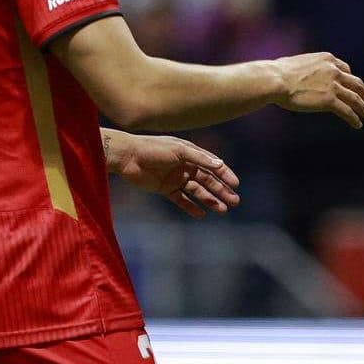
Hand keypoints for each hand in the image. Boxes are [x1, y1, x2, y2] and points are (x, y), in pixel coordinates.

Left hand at [107, 132, 242, 218]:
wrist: (128, 156)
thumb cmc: (153, 148)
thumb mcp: (179, 150)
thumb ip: (199, 158)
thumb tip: (220, 165)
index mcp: (190, 153)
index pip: (212, 165)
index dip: (225, 174)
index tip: (236, 184)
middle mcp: (185, 166)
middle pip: (207, 180)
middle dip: (221, 190)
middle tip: (235, 201)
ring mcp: (175, 178)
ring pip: (197, 191)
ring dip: (210, 200)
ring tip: (223, 210)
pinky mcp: (165, 188)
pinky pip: (181, 199)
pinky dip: (191, 207)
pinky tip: (202, 214)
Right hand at [274, 53, 363, 127]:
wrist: (276, 80)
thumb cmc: (278, 72)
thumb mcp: (297, 63)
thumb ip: (305, 68)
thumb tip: (297, 72)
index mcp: (327, 59)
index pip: (346, 70)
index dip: (351, 80)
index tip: (354, 87)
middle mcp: (334, 71)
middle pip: (356, 83)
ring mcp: (333, 85)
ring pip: (355, 98)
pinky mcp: (329, 100)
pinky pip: (347, 111)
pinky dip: (354, 118)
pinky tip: (358, 124)